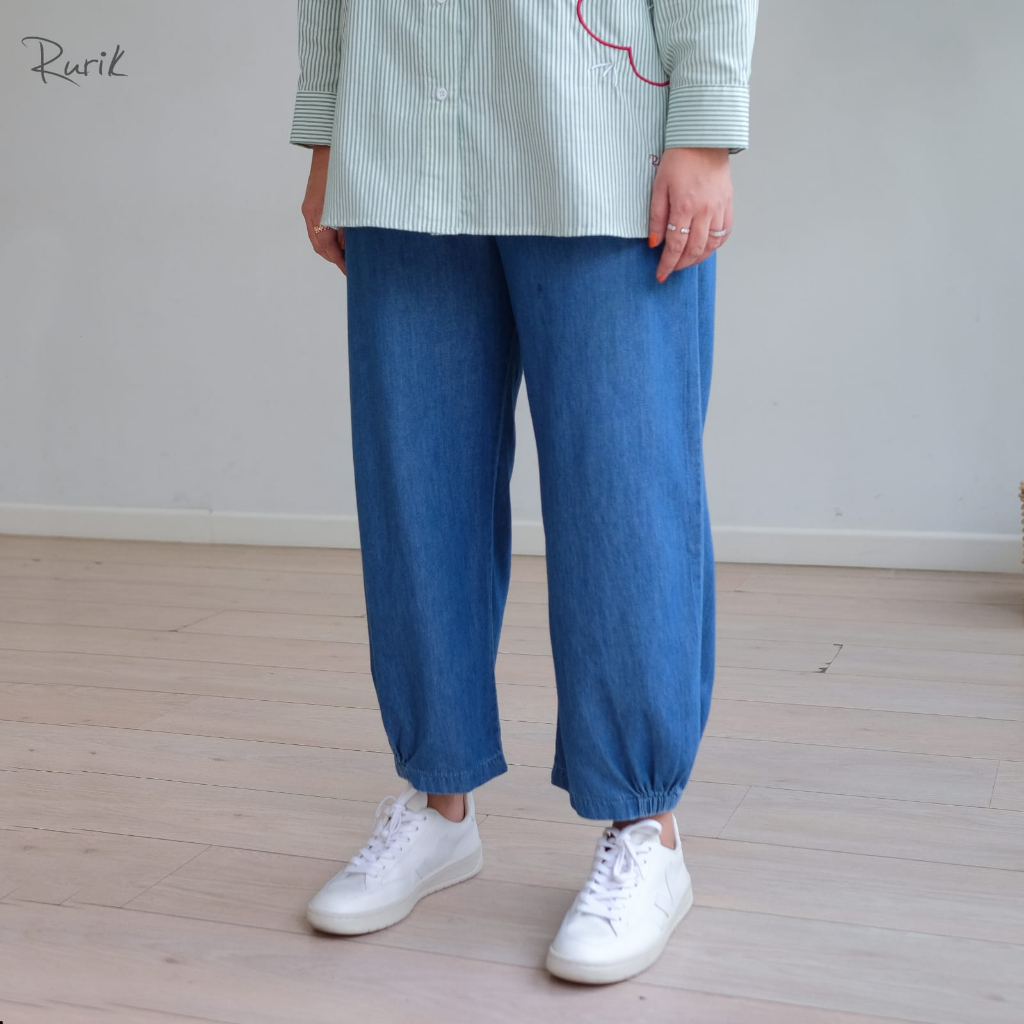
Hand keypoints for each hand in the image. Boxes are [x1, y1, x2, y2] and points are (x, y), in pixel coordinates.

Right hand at [302, 145, 345, 273]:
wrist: (331, 144)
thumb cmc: (347, 170)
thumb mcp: (354, 202)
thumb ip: (353, 225)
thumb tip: (356, 247)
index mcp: (318, 214)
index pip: (327, 248)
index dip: (340, 262)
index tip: (352, 272)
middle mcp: (310, 213)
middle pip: (321, 246)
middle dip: (337, 258)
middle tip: (354, 267)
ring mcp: (310, 207)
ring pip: (319, 237)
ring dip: (335, 247)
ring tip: (352, 253)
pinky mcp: (313, 202)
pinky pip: (320, 226)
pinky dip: (332, 235)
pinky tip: (346, 236)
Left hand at [648, 147, 732, 281]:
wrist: (704, 139)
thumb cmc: (678, 159)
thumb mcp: (659, 187)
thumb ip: (657, 217)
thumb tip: (655, 243)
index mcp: (685, 207)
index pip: (675, 246)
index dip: (667, 264)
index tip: (660, 274)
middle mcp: (705, 211)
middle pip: (694, 250)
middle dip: (681, 265)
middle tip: (671, 270)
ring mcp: (719, 208)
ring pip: (711, 245)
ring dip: (698, 259)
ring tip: (685, 262)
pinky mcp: (728, 204)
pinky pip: (724, 233)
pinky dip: (715, 245)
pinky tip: (705, 248)